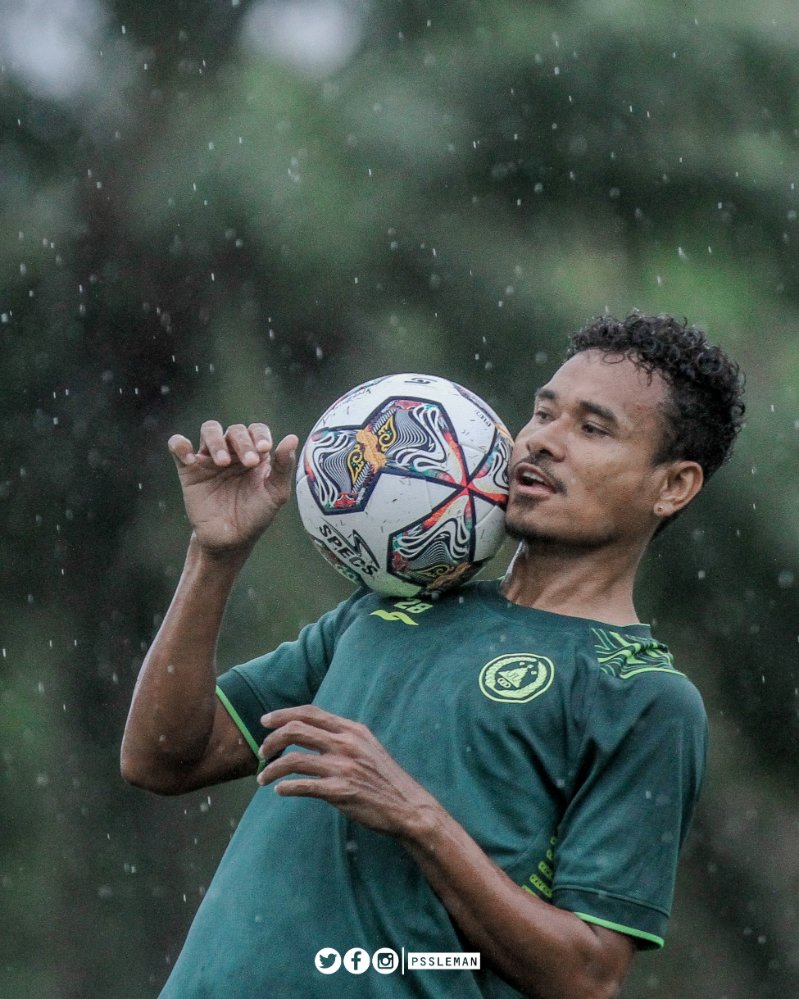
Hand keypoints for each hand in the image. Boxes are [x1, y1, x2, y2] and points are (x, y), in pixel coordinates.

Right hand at [168, 421, 298, 555]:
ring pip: (209, 430)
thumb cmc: (256, 515)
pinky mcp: (189, 470)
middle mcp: (233, 452)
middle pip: (235, 430)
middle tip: (248, 463)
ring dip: (216, 440)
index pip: (256, 430)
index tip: (264, 449)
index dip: (260, 434)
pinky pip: (178, 446)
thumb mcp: (275, 493)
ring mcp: (210, 459)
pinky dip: (180, 445)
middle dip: (242, 443)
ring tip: (220, 463)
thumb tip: (293, 438)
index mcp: (255, 454)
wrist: (230, 541)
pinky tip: (191, 459)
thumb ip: (283, 466)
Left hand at [256, 706, 438, 838]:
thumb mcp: (367, 746)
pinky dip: (285, 787)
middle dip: (271, 740)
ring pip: (293, 760)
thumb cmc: (384, 779)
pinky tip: (280, 790)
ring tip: (263, 778)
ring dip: (271, 769)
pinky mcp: (340, 791)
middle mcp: (345, 744)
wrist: (408, 806)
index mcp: (351, 730)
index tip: (265, 721)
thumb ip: (343, 737)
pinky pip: (303, 786)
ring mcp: (342, 767)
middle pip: (296, 730)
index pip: (310, 713)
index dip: (283, 714)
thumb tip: (314, 733)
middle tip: (261, 752)